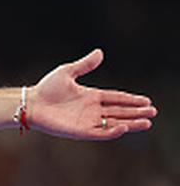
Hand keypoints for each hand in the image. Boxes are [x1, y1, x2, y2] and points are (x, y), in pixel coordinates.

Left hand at [29, 49, 155, 139]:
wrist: (31, 103)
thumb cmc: (46, 88)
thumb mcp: (67, 72)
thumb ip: (84, 64)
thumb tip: (100, 52)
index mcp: (91, 96)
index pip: (116, 98)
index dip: (131, 100)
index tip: (146, 101)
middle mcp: (91, 110)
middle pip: (119, 112)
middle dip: (136, 113)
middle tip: (153, 112)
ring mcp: (87, 121)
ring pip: (114, 123)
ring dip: (130, 124)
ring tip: (147, 122)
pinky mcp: (80, 131)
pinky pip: (100, 133)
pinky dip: (112, 131)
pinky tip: (123, 126)